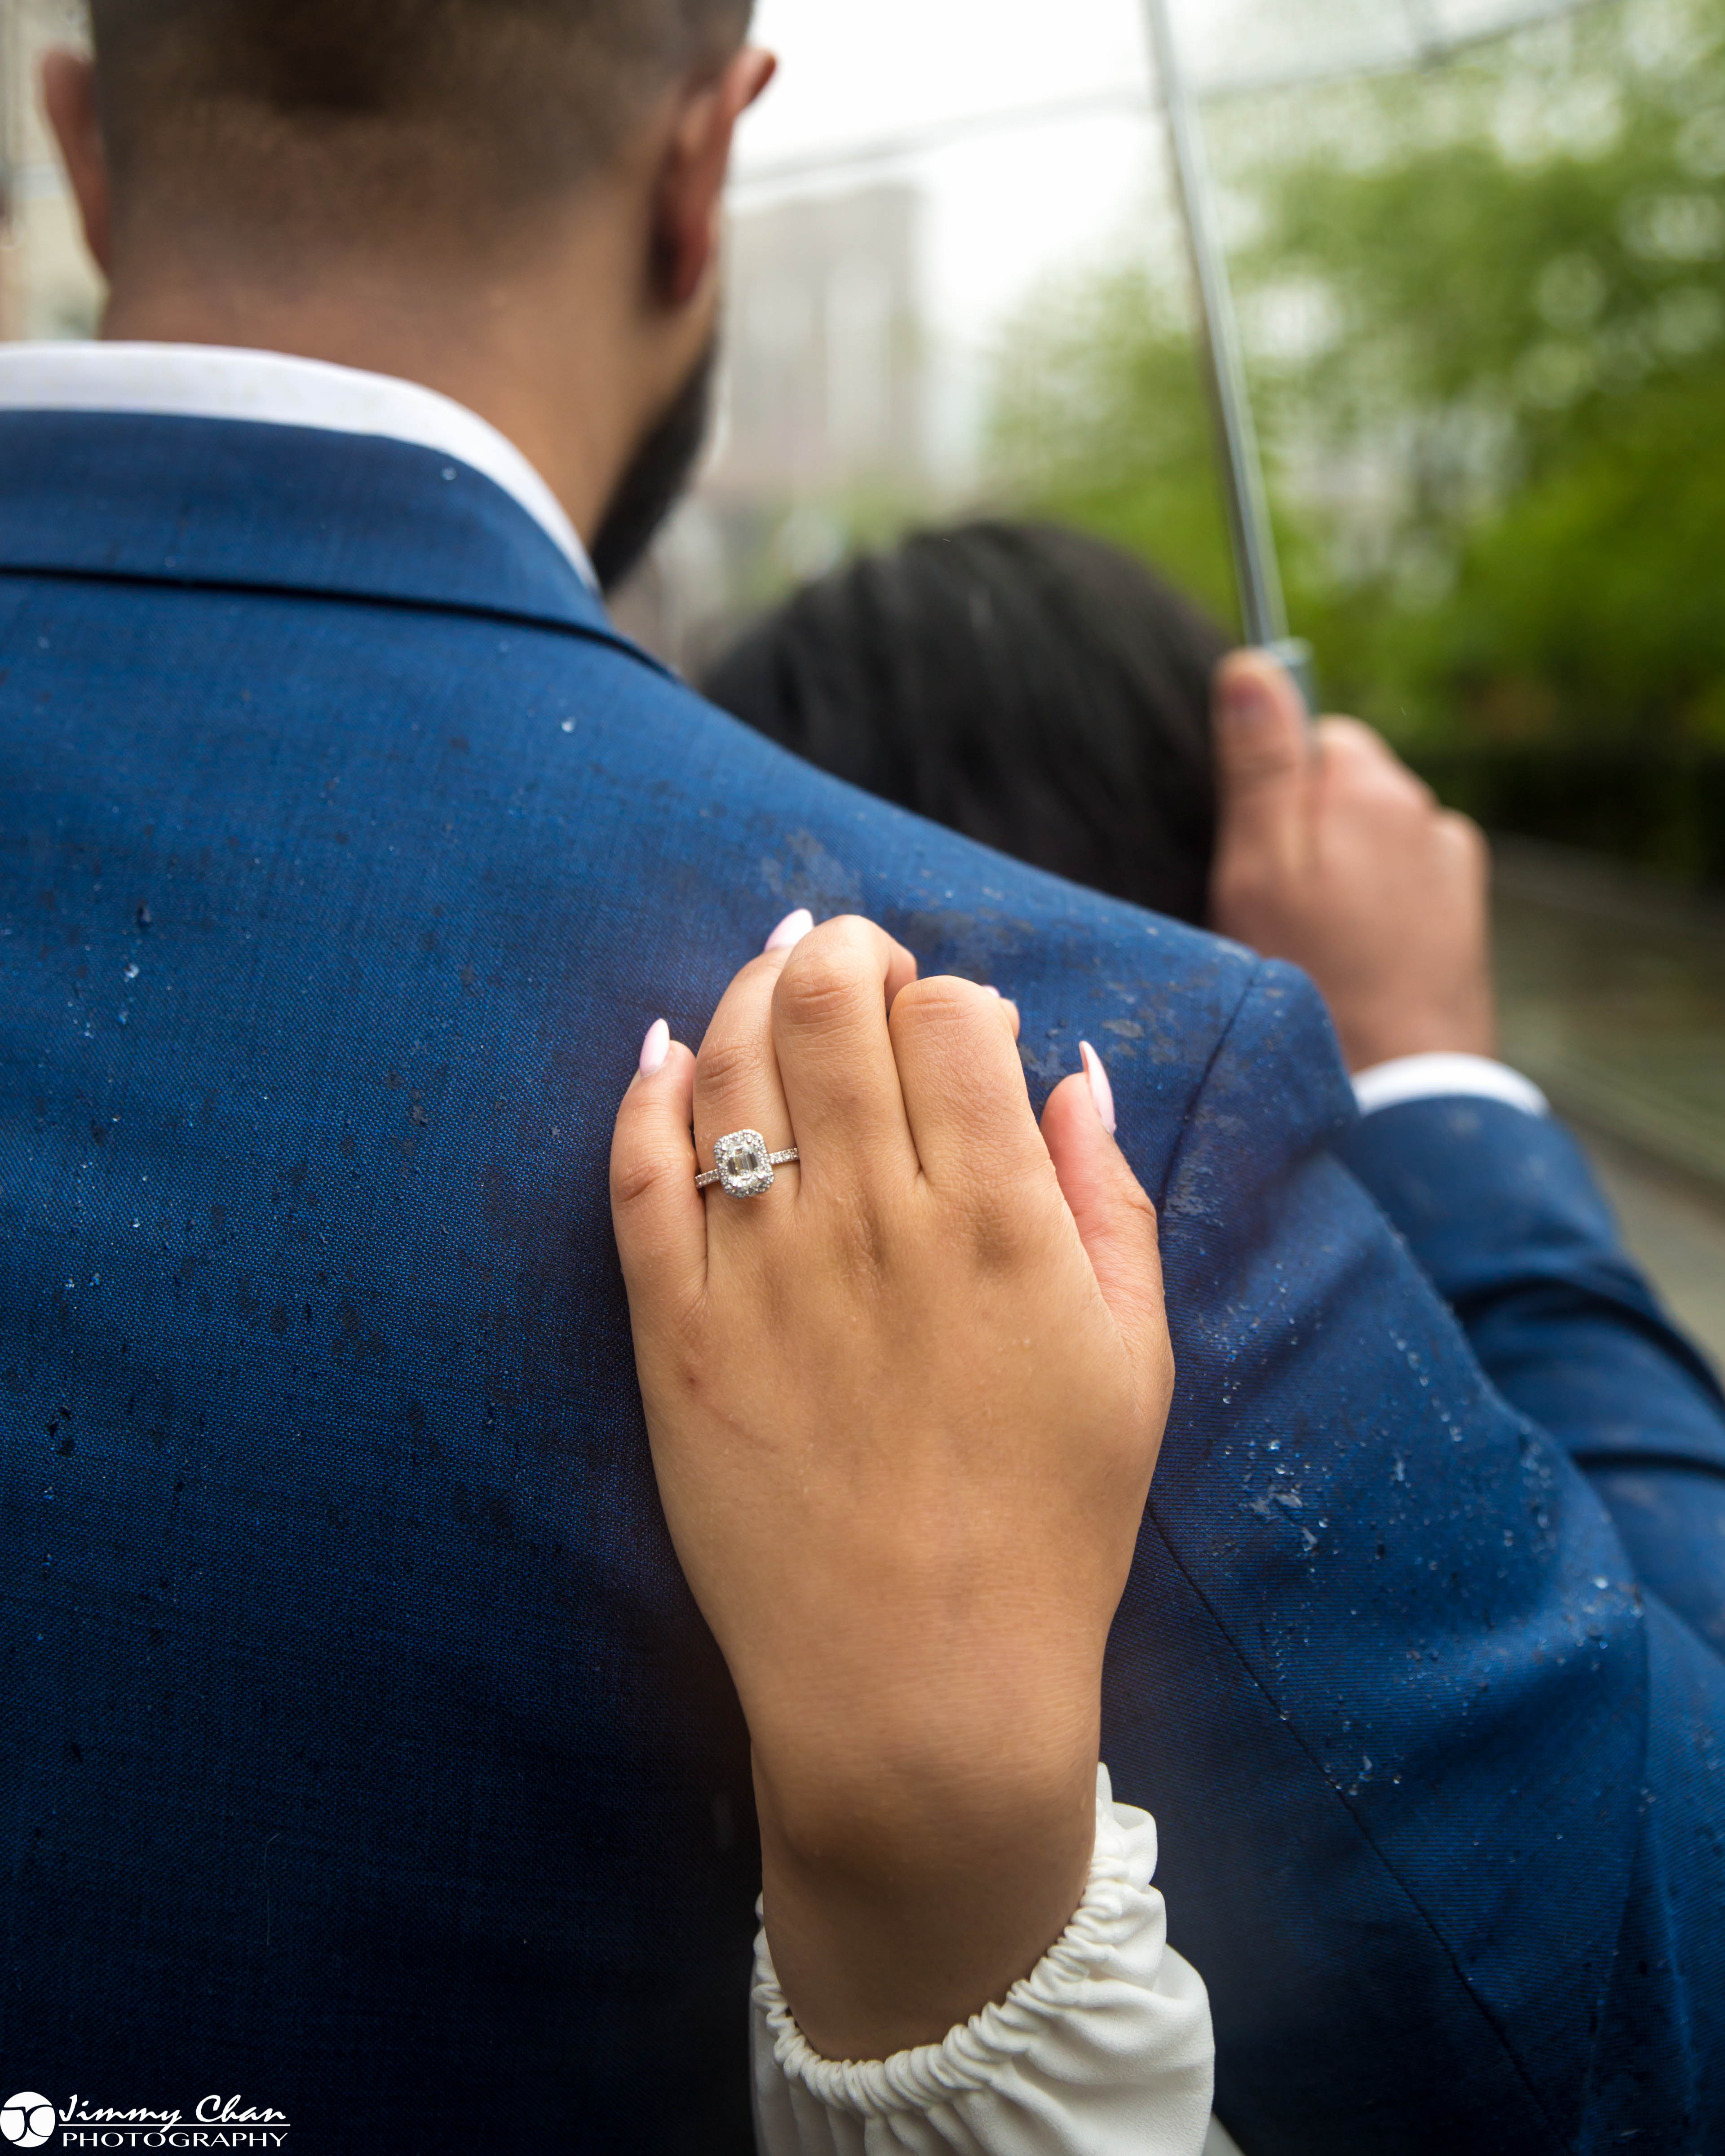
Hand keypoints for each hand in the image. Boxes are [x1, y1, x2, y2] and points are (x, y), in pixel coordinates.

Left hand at [610, 915, 1170, 2060]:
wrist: (918, 1689)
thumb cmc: (1050, 1529)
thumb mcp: (1131, 1362)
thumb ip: (1106, 1203)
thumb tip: (1074, 1076)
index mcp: (995, 1225)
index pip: (953, 1019)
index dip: (956, 995)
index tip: (959, 1029)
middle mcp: (873, 1225)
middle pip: (834, 1007)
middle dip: (849, 953)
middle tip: (858, 962)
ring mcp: (760, 1274)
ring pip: (733, 1060)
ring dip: (755, 990)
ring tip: (778, 975)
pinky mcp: (672, 1332)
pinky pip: (638, 1171)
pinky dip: (648, 1089)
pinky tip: (669, 1052)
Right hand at [1208, 649, 1495, 1072]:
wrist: (1398, 1090)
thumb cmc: (1312, 979)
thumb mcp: (1258, 867)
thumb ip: (1261, 764)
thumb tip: (1253, 666)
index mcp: (1371, 785)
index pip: (1310, 731)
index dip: (1271, 788)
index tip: (1254, 849)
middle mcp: (1425, 810)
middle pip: (1344, 784)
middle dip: (1308, 829)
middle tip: (1276, 904)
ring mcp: (1452, 865)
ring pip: (1374, 836)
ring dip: (1342, 871)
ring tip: (1316, 942)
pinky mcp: (1463, 915)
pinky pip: (1404, 883)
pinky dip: (1377, 908)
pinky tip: (1356, 959)